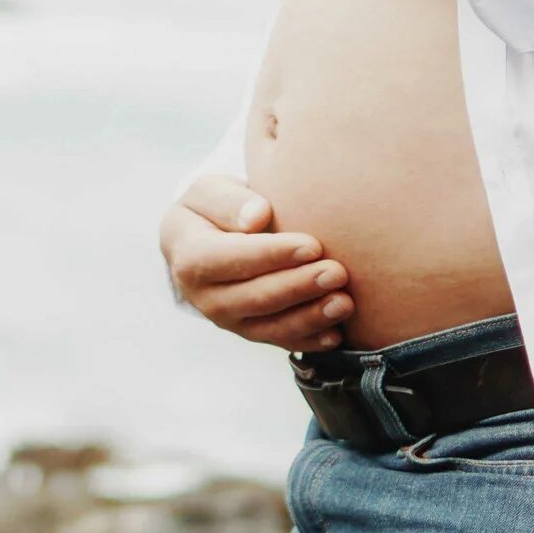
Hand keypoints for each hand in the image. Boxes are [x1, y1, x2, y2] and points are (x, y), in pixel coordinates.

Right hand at [158, 174, 352, 351]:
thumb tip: (258, 217)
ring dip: (309, 318)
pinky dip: (308, 340)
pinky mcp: (249, 331)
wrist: (204, 239)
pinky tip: (335, 334)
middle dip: (299, 287)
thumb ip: (229, 201)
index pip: (232, 259)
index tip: (312, 245)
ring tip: (344, 303)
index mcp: (189, 257)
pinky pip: (279, 341)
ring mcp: (227, 319)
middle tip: (337, 273)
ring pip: (269, 326)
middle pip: (255, 297)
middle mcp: (204, 296)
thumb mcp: (209, 192)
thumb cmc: (213, 209)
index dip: (273, 255)